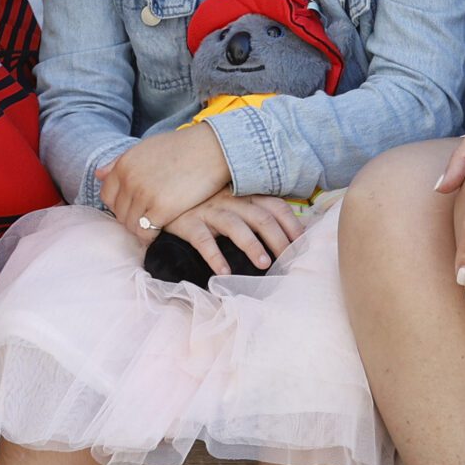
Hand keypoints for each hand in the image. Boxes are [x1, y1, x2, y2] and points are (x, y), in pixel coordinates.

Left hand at [98, 124, 232, 238]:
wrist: (212, 149)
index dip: (118, 205)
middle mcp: (130, 179)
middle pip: (118, 212)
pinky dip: (150, 236)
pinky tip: (160, 231)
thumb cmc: (182, 148)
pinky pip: (146, 233)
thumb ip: (120, 162)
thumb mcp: (146, 148)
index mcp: (124, 164)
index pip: (107, 195)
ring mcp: (144, 195)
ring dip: (140, 229)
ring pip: (131, 225)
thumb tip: (98, 174)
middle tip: (145, 220)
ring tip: (153, 227)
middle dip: (129, 218)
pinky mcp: (162, 209)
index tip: (132, 208)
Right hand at [159, 192, 302, 277]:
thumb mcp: (230, 199)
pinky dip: (215, 256)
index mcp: (243, 193)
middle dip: (279, 240)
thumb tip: (285, 234)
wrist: (161, 191)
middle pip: (261, 217)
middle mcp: (229, 199)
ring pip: (235, 226)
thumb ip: (253, 210)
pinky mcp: (187, 222)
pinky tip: (224, 273)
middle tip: (289, 260)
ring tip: (264, 264)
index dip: (292, 224)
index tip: (303, 243)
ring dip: (252, 245)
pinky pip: (202, 240)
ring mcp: (208, 209)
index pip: (275, 205)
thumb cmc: (203, 200)